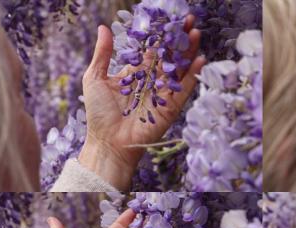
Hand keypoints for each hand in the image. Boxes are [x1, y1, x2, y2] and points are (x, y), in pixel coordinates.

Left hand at [79, 17, 206, 190]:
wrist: (108, 142)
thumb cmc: (98, 113)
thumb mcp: (95, 78)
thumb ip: (102, 53)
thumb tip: (103, 27)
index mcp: (136, 72)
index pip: (154, 48)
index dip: (162, 34)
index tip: (171, 18)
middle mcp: (153, 81)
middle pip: (171, 55)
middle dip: (180, 38)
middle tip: (190, 20)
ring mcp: (164, 94)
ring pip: (180, 69)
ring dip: (189, 52)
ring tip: (196, 34)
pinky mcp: (172, 107)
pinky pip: (185, 89)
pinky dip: (193, 75)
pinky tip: (199, 59)